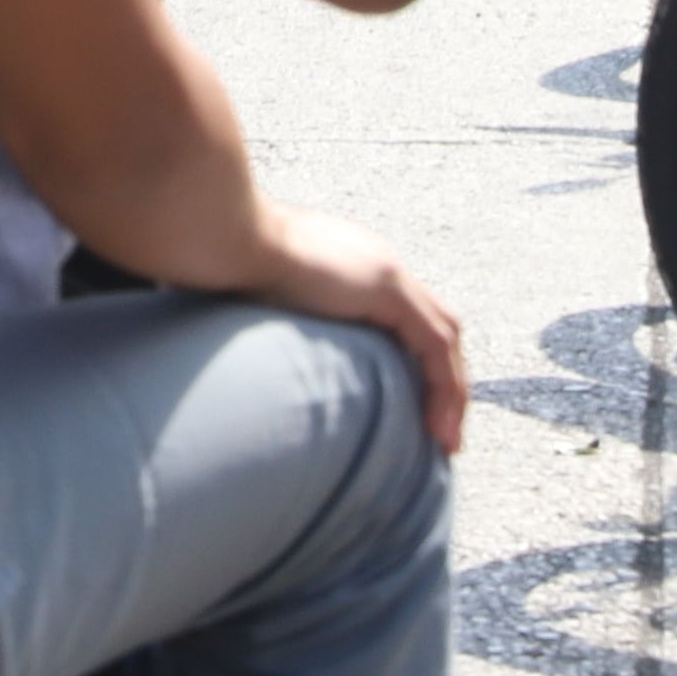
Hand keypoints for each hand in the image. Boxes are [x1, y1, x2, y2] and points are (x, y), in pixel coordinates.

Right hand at [237, 205, 467, 456]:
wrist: (227, 235)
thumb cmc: (226, 265)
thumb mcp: (262, 301)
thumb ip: (281, 322)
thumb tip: (264, 362)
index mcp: (347, 264)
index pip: (400, 315)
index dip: (411, 361)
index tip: (405, 407)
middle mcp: (374, 263)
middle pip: (433, 324)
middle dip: (440, 379)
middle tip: (437, 430)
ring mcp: (384, 272)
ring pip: (444, 336)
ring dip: (450, 392)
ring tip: (444, 440)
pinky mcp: (387, 288)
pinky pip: (435, 345)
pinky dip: (444, 388)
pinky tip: (436, 428)